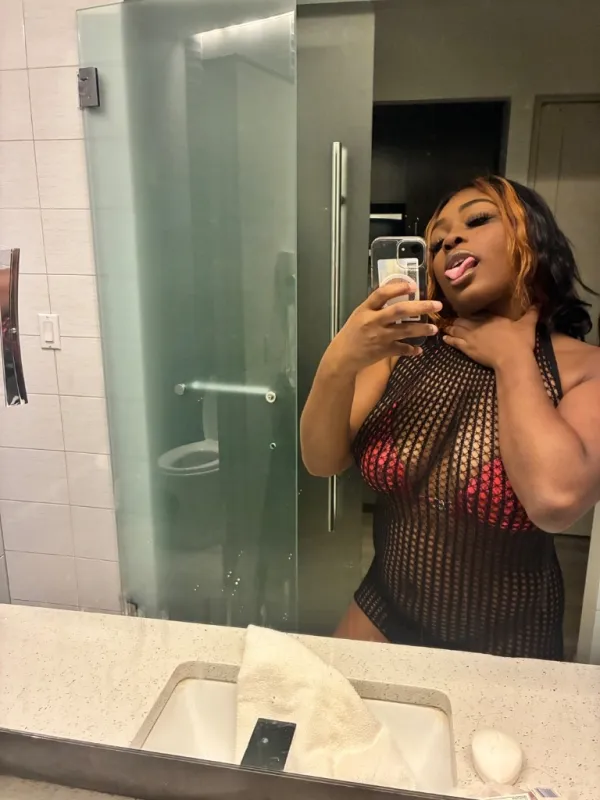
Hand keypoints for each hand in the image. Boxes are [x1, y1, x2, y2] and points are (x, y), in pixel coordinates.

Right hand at [326, 280, 441, 374]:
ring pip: (405, 330)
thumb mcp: (360, 315)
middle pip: (399, 311)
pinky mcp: (383, 351)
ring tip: (434, 328)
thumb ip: (376, 306)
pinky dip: (411, 350)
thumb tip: (397, 292)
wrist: (343, 356)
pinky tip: (419, 350)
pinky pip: (401, 350)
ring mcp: (379, 337)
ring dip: (422, 329)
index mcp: (365, 309)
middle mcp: (373, 321)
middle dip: (420, 307)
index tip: (413, 286)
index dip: (397, 288)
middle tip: (437, 305)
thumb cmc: (352, 332)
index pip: (381, 294)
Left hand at [443, 307, 538, 368]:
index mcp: (491, 317)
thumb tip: (540, 302)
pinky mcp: (467, 348)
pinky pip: (454, 342)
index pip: (476, 312)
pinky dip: (448, 339)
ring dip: (450, 327)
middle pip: (462, 319)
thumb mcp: (528, 324)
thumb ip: (532, 312)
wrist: (512, 358)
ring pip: (456, 329)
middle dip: (456, 318)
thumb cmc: (520, 341)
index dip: (469, 311)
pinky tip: (444, 337)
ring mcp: (471, 337)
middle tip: (450, 317)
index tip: (464, 309)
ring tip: (444, 325)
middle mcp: (478, 325)